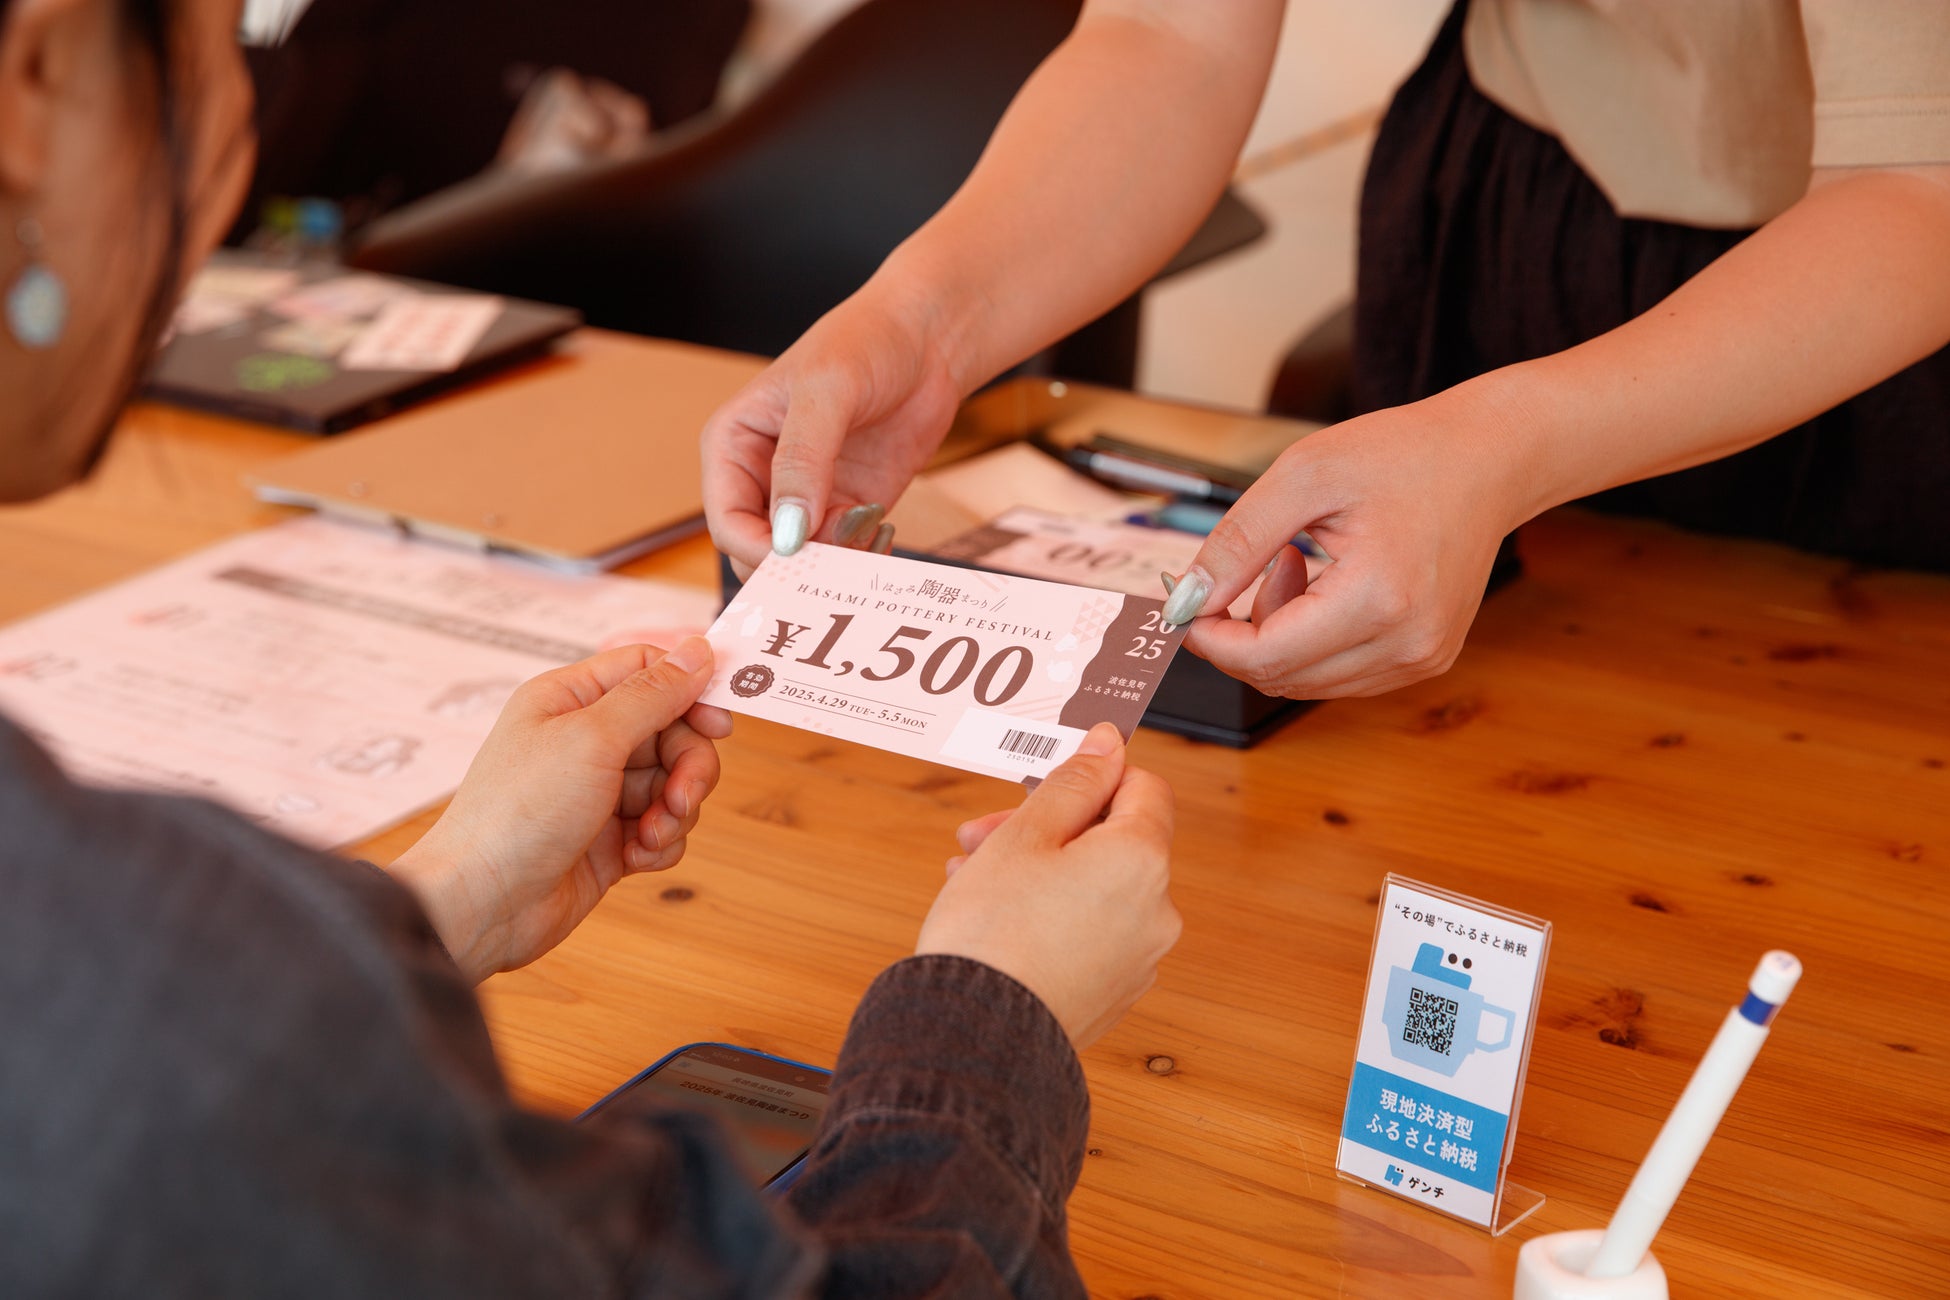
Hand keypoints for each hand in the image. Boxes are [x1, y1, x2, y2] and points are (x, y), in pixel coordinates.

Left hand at [391, 638, 730, 981]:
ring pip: (673, 782)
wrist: (484, 904)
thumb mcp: (593, 738)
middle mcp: (585, 740)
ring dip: (674, 811)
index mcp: (571, 700)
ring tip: (647, 835)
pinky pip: (663, 826)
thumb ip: (653, 694)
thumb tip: (699, 650)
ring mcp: (598, 791)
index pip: (648, 670)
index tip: (720, 724)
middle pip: (672, 730)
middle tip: (682, 798)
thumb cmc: (519, 813)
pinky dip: (660, 843)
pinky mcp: (609, 838)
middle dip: (688, 766)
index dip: (690, 692)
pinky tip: (634, 859)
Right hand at [700, 277, 966, 575]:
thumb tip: (788, 534)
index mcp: (733, 445)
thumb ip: (802, 461)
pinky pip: (841, 555)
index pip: (726, 522)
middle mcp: (761, 477)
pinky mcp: (847, 508)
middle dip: (797, 566)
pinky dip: (859, 557)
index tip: (800, 559)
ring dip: (834, 564)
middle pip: (757, 554)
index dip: (758, 550)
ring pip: (801, 564)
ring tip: (869, 531)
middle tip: (842, 556)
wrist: (929, 340)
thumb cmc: (866, 342)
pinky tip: (882, 530)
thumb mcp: (826, 391)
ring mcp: (806, 497)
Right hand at [915, 723, 1178, 1047]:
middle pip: (1112, 841)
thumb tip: (1110, 743)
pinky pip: (1090, 935)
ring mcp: (1139, 959)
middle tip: (981, 836)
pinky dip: (1051, 919)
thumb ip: (1074, 782)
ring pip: (1094, 889)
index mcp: (1142, 860)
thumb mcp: (1024, 835)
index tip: (1043, 782)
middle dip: (1048, 829)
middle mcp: (1157, 911)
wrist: (975, 1038)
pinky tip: (997, 924)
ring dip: (1040, 873)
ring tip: (971, 881)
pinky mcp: (1114, 994)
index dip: (1093, 776)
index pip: (1143, 787)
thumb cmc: (994, 932)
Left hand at [1158, 391, 1524, 697]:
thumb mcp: (1303, 476)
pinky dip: (1310, 639)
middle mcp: (1408, 644)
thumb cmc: (1402, 454)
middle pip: (1279, 678)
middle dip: (1242, 631)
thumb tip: (1186, 601)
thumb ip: (1237, 543)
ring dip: (1277, 634)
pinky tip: (1325, 584)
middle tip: (1259, 562)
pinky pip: (1338, 673)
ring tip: (1297, 563)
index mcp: (1380, 599)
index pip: (1263, 658)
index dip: (1208, 637)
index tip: (1185, 599)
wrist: (1489, 460)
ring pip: (1304, 682)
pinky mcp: (1425, 659)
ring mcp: (1422, 659)